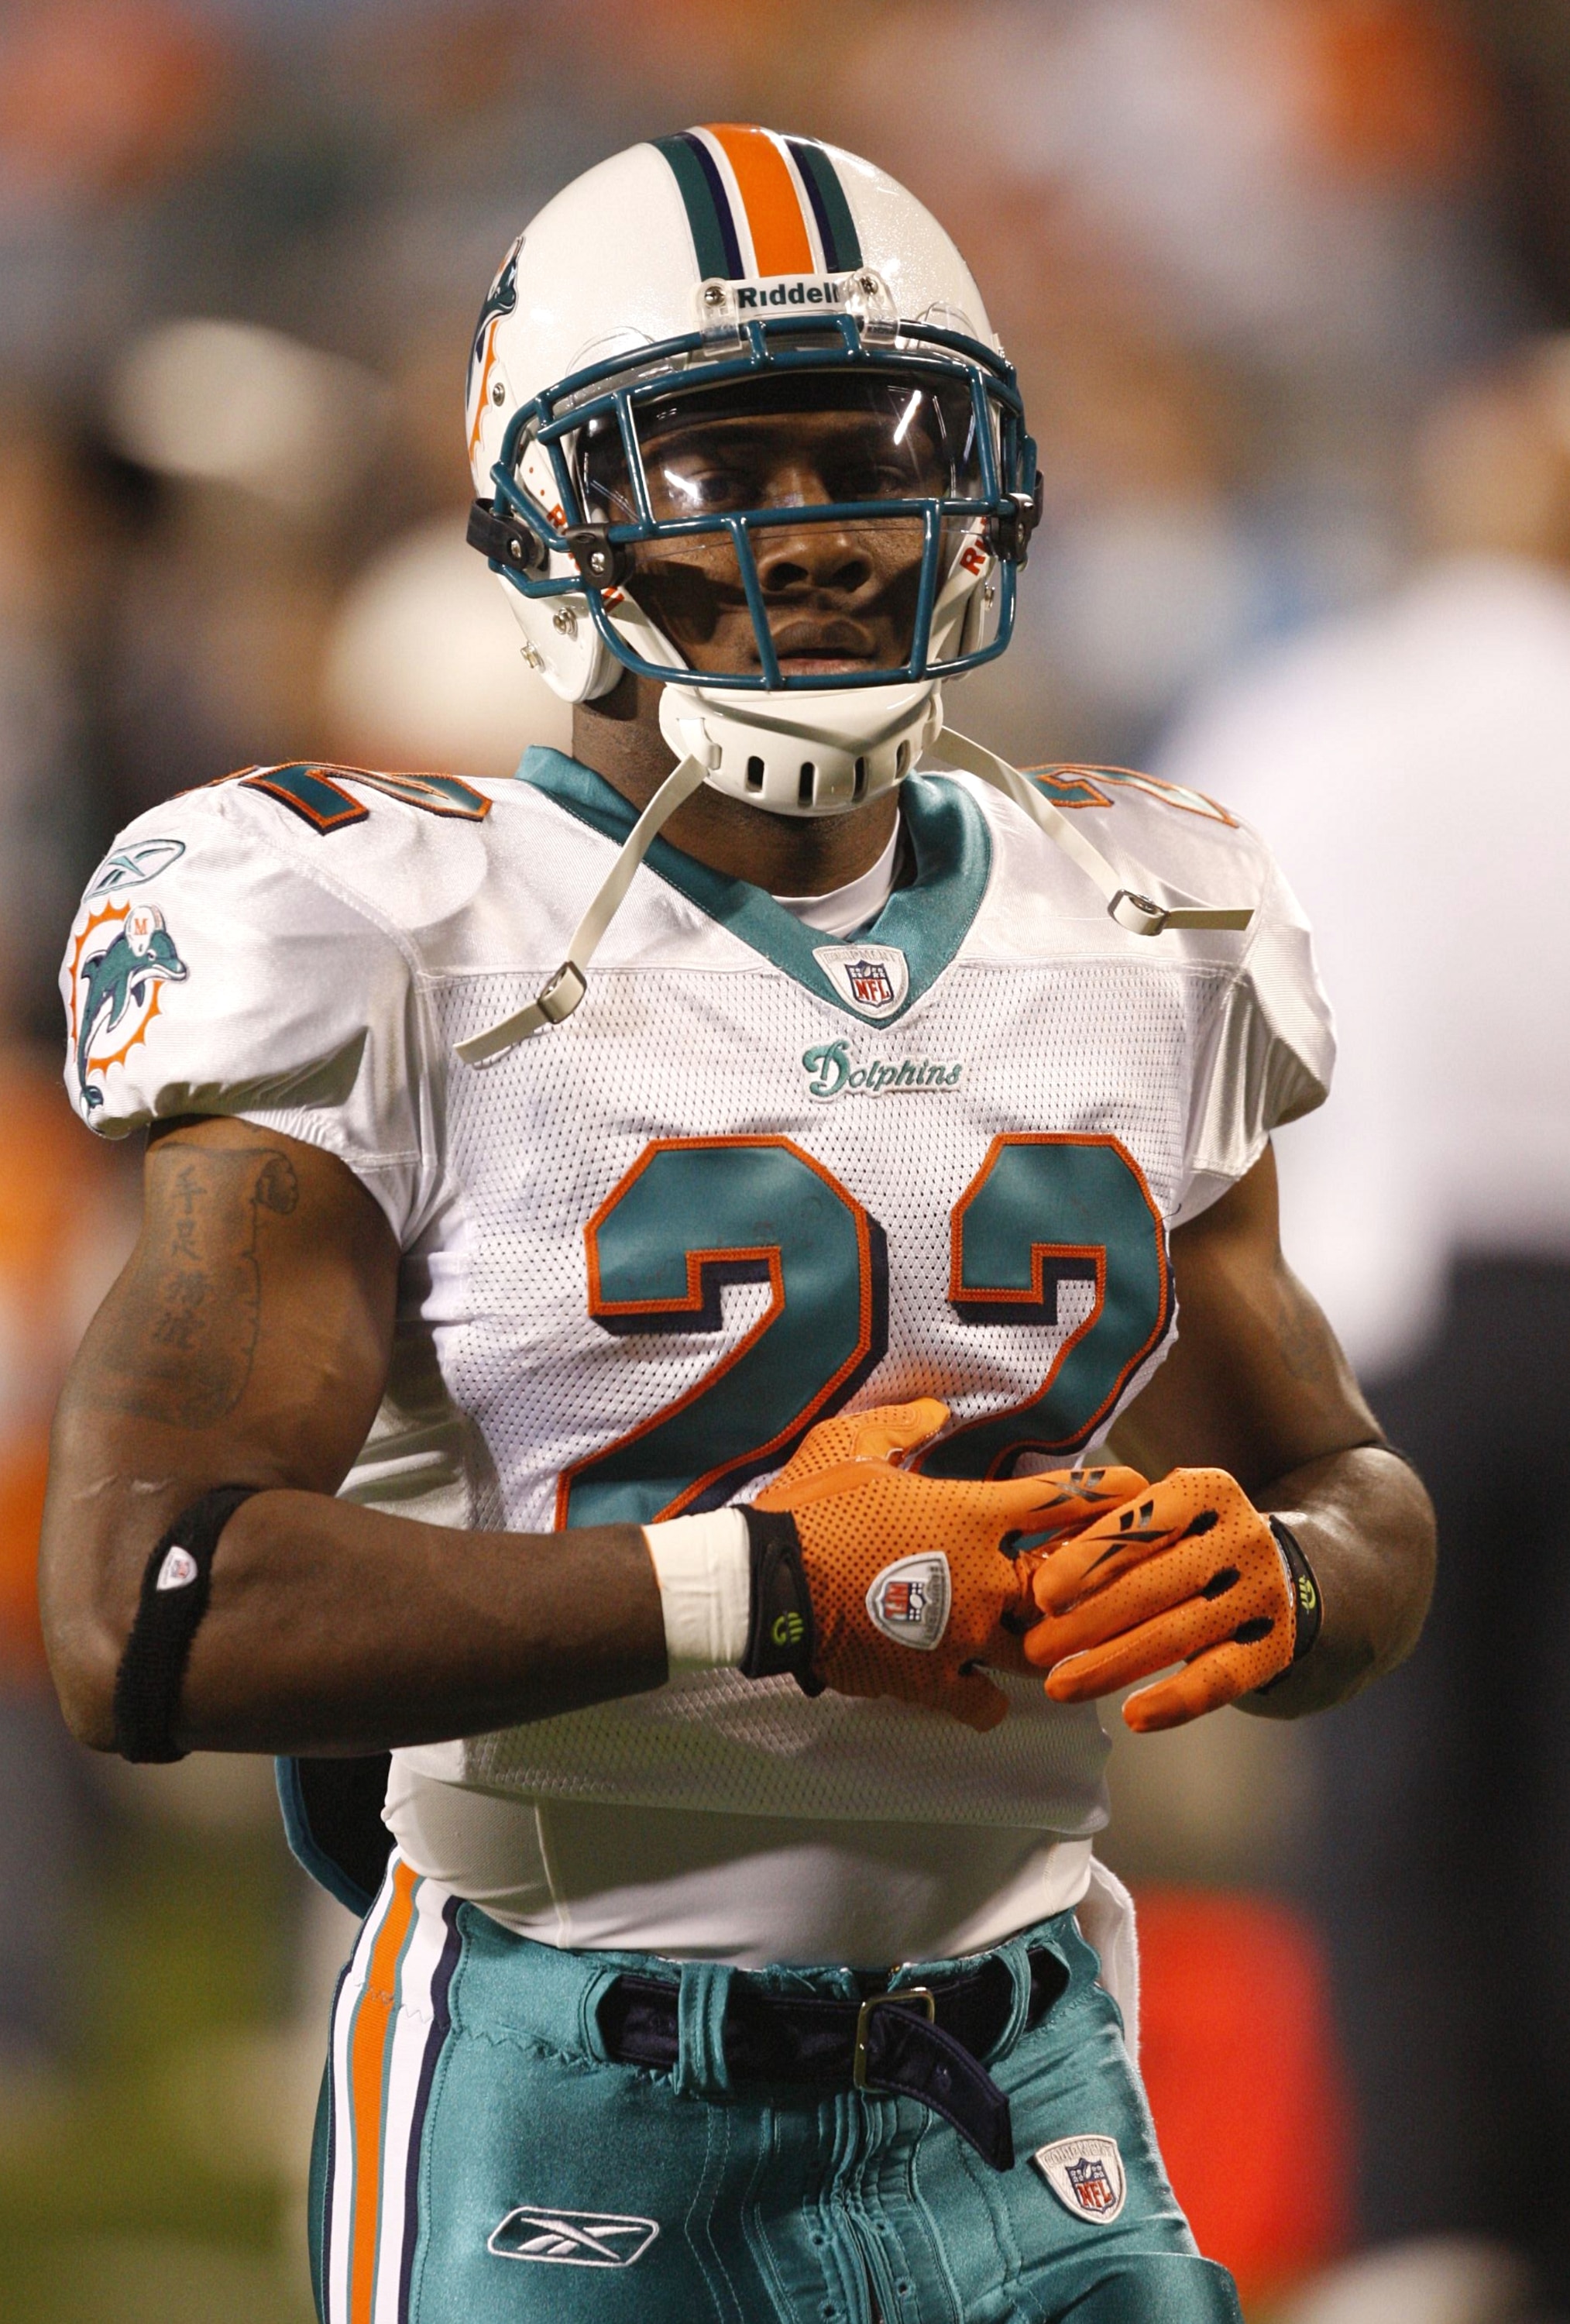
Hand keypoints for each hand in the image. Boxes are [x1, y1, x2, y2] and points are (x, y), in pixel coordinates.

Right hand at [754, 1400, 1144, 1731]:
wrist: (769, 1584)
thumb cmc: (811, 1507)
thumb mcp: (851, 1444)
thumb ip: (901, 1425)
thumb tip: (936, 1411)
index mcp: (970, 1513)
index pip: (1063, 1499)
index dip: (1108, 1494)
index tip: (1139, 1491)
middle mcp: (983, 1576)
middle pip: (1068, 1585)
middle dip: (1087, 1583)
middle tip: (1095, 1580)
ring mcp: (963, 1636)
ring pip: (1038, 1651)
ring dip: (1046, 1644)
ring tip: (1051, 1642)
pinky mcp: (933, 1681)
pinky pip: (985, 1705)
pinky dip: (988, 1701)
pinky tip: (982, 1692)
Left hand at [1022, 1468, 1301, 1731]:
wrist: (1275, 1570)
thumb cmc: (1185, 1542)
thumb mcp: (1155, 1517)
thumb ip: (1104, 1532)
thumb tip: (1033, 1570)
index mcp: (1205, 1493)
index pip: (1140, 1527)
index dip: (1087, 1563)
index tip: (1042, 1597)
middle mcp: (1242, 1537)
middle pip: (1153, 1587)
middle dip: (1086, 1623)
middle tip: (1035, 1650)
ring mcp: (1263, 1593)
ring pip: (1177, 1637)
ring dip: (1111, 1666)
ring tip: (1060, 1686)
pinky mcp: (1276, 1645)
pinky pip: (1219, 1680)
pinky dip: (1173, 1702)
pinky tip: (1133, 1717)